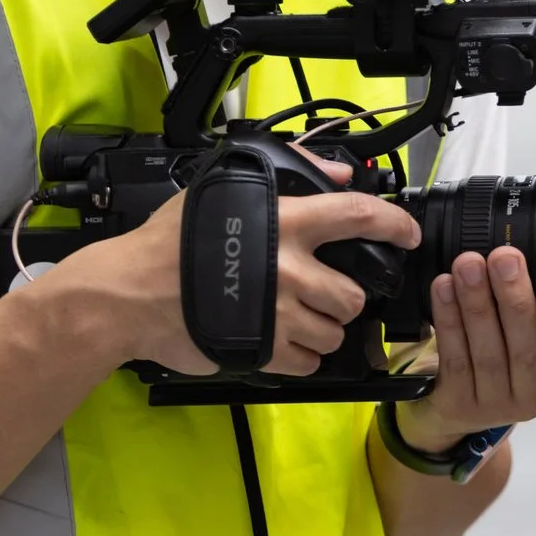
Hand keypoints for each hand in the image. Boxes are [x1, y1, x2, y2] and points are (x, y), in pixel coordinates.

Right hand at [47, 159, 418, 376]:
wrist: (128, 293)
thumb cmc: (169, 240)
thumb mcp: (222, 187)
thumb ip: (289, 173)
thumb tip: (340, 172)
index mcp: (286, 223)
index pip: (359, 218)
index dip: (394, 225)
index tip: (407, 234)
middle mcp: (290, 270)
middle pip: (354, 293)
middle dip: (345, 293)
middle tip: (321, 289)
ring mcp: (278, 315)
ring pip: (335, 331)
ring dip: (324, 327)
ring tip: (298, 316)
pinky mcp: (262, 352)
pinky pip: (308, 362)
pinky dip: (302, 356)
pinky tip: (283, 341)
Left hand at [394, 247, 535, 452]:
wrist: (458, 407)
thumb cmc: (503, 359)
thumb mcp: (530, 342)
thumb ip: (535, 309)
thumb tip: (519, 254)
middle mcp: (534, 395)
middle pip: (526, 348)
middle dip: (514, 298)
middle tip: (505, 258)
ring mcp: (496, 404)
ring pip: (487, 352)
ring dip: (476, 302)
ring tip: (468, 265)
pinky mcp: (460, 403)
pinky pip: (454, 357)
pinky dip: (448, 318)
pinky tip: (443, 288)